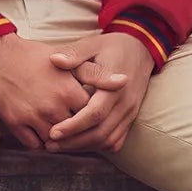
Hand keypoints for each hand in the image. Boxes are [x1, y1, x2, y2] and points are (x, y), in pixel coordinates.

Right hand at [0, 35, 94, 151]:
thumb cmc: (37, 58)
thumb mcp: (69, 62)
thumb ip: (98, 75)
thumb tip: (125, 82)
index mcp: (68, 91)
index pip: (91, 116)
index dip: (93, 116)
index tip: (91, 113)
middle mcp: (51, 106)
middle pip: (75, 131)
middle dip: (78, 131)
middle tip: (79, 127)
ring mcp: (32, 116)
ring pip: (56, 142)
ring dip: (60, 139)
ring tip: (63, 131)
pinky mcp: (15, 123)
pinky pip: (34, 145)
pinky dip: (41, 142)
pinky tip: (44, 132)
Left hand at [43, 31, 153, 153]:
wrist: (141, 49)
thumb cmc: (113, 46)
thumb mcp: (92, 44)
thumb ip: (74, 53)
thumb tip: (55, 60)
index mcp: (116, 85)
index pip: (95, 114)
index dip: (74, 126)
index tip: (53, 132)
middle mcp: (125, 103)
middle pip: (100, 133)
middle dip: (74, 142)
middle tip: (50, 144)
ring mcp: (130, 112)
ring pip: (108, 140)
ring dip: (84, 146)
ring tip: (60, 146)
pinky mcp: (130, 118)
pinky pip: (116, 140)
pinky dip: (97, 146)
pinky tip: (80, 144)